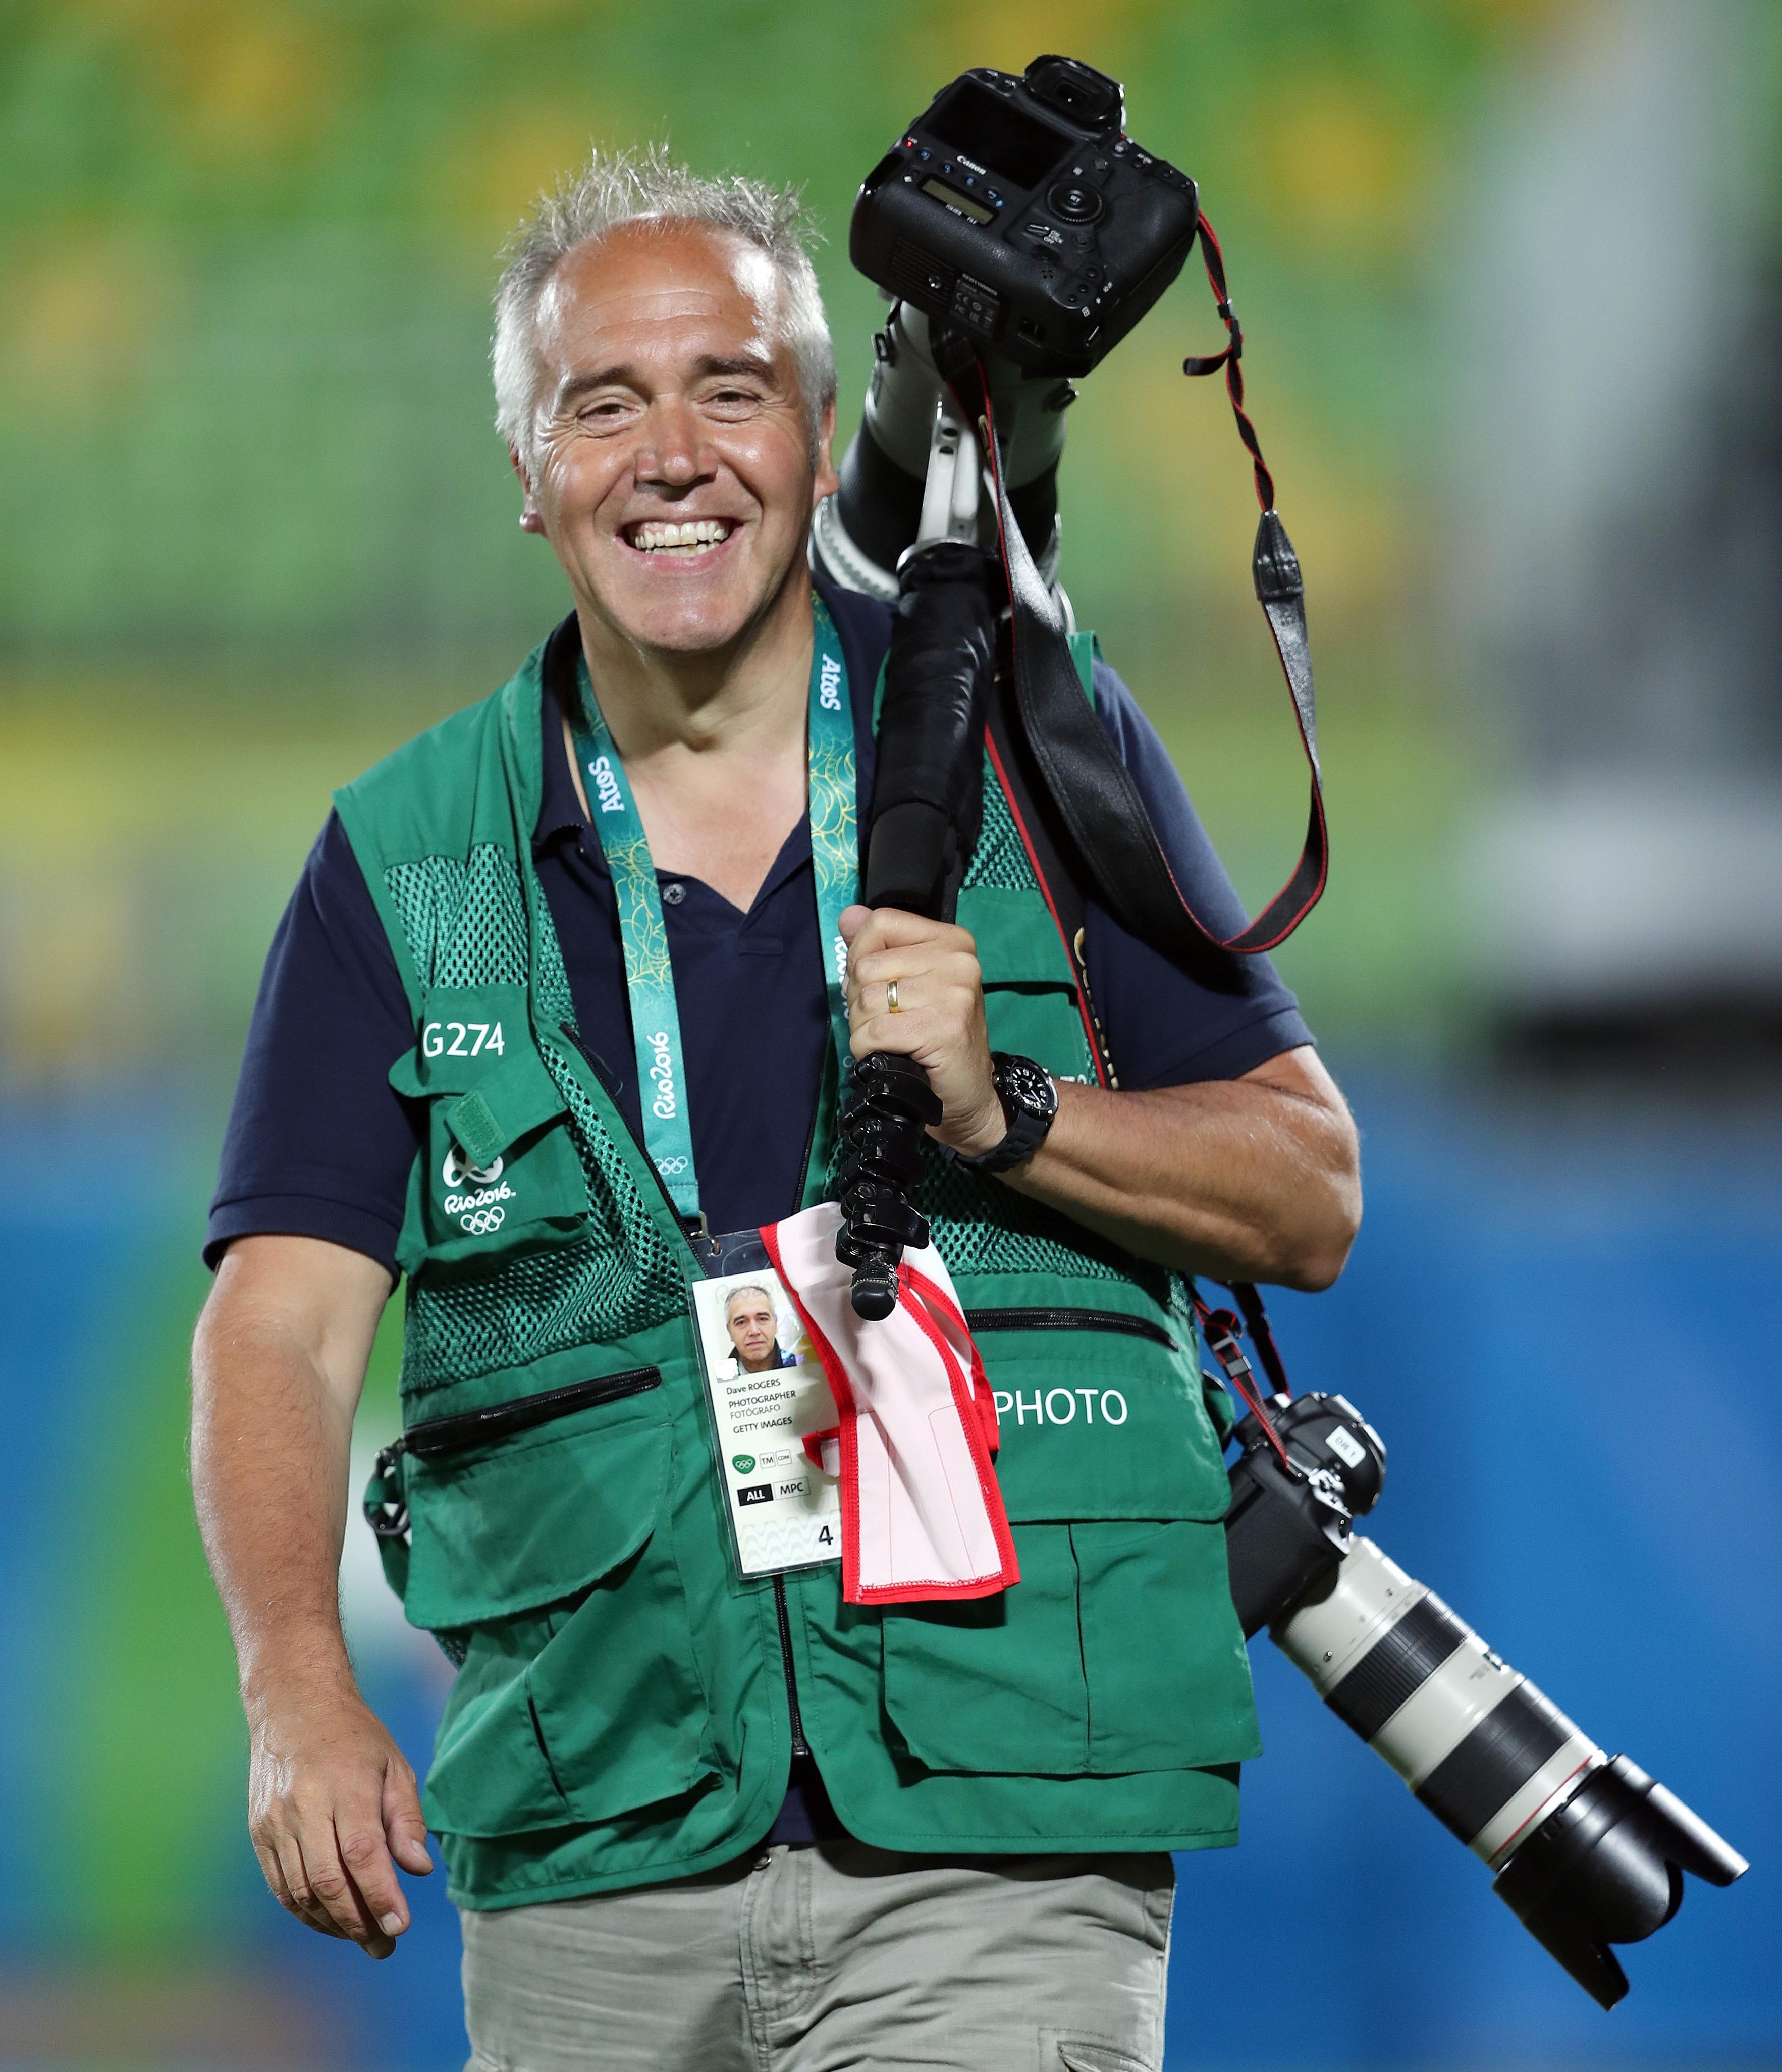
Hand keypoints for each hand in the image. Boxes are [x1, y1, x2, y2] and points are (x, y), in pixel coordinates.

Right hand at [247, 1673, 432, 1959]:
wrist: (293, 1707)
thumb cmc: (354, 1737)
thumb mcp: (393, 1765)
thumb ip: (407, 1818)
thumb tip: (419, 1869)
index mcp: (345, 1786)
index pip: (362, 1854)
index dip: (380, 1895)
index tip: (399, 1926)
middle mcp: (305, 1806)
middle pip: (329, 1881)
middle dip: (358, 1922)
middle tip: (384, 1945)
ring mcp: (276, 1821)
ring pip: (302, 1890)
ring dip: (332, 1923)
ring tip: (363, 1937)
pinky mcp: (258, 1832)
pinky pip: (281, 1885)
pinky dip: (305, 1911)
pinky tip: (329, 1921)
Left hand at [841, 904, 1005, 1157]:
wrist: (969, 1094)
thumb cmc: (935, 1038)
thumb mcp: (910, 984)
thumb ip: (876, 948)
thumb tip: (847, 915)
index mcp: (951, 940)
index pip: (881, 923)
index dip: (861, 956)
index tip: (878, 985)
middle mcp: (958, 960)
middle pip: (867, 966)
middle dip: (861, 1002)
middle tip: (888, 1024)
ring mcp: (954, 993)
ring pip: (866, 1000)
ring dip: (864, 1028)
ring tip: (892, 1040)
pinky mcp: (943, 1027)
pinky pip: (874, 1032)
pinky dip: (868, 1049)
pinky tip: (890, 1054)